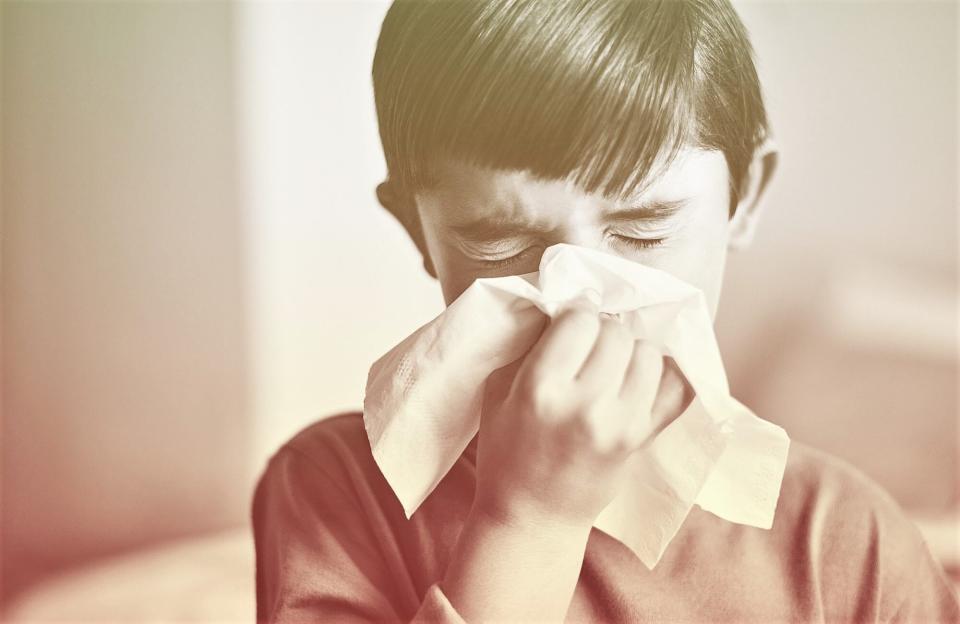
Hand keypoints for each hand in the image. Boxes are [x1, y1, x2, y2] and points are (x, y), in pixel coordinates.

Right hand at [473, 295, 686, 530]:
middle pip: (617, 333)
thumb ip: (530, 346)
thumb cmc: (507, 450)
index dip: (576, 312)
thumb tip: (568, 307)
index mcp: (541, 388)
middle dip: (604, 329)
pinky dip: (666, 375)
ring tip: (614, 361)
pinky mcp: (643, 439)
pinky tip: (643, 374)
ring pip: (648, 354)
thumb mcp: (498, 389)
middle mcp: (586, 405)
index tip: (572, 320)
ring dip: (632, 349)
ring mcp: (621, 424)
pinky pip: (676, 390)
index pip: (580, 320)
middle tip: (592, 342)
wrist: (532, 514)